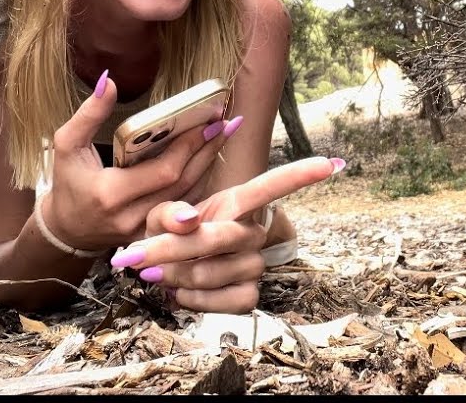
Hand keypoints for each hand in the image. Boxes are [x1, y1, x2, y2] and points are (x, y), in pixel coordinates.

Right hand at [37, 74, 230, 251]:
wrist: (68, 230)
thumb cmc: (68, 183)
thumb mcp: (67, 146)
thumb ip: (88, 115)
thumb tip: (107, 82)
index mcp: (111, 194)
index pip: (164, 171)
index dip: (189, 147)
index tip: (207, 120)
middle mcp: (133, 216)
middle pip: (184, 183)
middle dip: (206, 150)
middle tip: (223, 122)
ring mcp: (147, 230)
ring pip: (190, 195)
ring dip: (208, 163)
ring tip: (224, 133)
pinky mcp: (157, 234)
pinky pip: (186, 205)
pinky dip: (200, 179)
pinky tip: (211, 156)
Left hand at [112, 156, 345, 311]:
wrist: (157, 270)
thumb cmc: (163, 233)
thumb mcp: (158, 214)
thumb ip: (169, 213)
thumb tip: (187, 219)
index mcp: (236, 204)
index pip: (272, 186)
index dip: (301, 175)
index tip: (332, 164)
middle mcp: (252, 233)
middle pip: (217, 237)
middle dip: (169, 248)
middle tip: (133, 256)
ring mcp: (253, 265)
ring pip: (211, 273)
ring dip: (174, 276)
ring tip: (156, 274)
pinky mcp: (248, 294)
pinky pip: (223, 301)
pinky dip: (193, 300)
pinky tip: (181, 292)